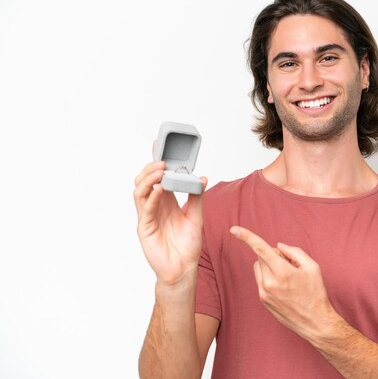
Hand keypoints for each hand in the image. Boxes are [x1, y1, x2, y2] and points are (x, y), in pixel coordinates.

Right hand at [133, 161, 207, 285]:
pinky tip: (159, 190)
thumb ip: (197, 197)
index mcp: (166, 202)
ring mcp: (148, 216)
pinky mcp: (144, 227)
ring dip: (149, 179)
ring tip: (160, 171)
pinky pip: (145, 208)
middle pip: (145, 181)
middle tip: (162, 161)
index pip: (158, 177)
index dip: (156, 162)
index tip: (158, 145)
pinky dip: (151, 197)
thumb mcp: (196, 216)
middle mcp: (155, 206)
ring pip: (140, 191)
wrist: (183, 268)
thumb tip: (202, 177)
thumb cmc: (188, 245)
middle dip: (151, 168)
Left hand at [230, 226, 338, 340]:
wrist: (315, 322)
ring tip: (287, 278)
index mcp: (282, 272)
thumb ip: (294, 252)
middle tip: (289, 265)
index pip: (260, 249)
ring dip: (269, 266)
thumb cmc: (316, 293)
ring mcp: (264, 293)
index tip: (233, 229)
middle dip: (273, 255)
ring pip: (259, 268)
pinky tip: (284, 288)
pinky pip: (261, 280)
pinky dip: (269, 277)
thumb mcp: (312, 267)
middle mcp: (269, 283)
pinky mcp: (263, 300)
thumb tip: (278, 247)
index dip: (246, 237)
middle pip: (261, 257)